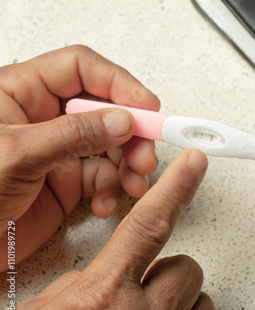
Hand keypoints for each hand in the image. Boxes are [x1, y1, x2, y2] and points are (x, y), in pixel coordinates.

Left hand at [0, 45, 159, 270]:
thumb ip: (72, 135)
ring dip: (129, 163)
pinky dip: (113, 190)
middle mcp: (44, 119)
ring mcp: (58, 151)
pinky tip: (106, 203)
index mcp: (21, 93)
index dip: (118, 83)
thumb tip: (122, 121)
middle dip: (132, 132)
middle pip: (104, 108)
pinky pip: (103, 178)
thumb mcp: (16, 155)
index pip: (80, 70)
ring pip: (110, 145)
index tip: (147, 107)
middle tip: (146, 153)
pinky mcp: (66, 182)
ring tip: (135, 181)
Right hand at [1, 149, 216, 309]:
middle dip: (168, 273)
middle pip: (187, 267)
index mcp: (101, 295)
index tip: (195, 162)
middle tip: (140, 292)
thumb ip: (82, 286)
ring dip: (178, 304)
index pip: (147, 225)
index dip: (175, 188)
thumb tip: (105, 271)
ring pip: (200, 300)